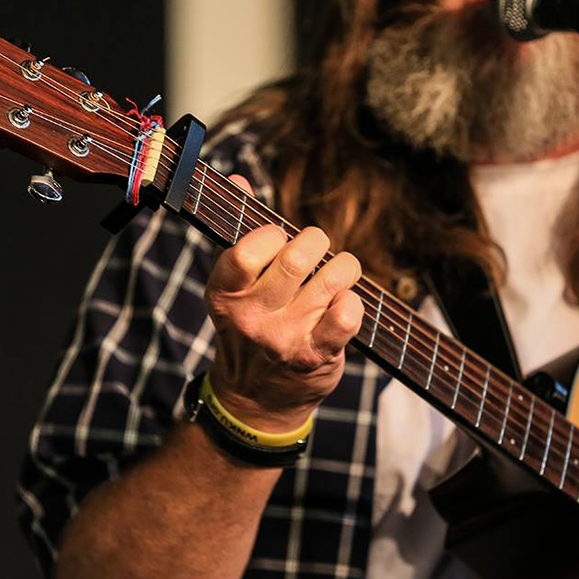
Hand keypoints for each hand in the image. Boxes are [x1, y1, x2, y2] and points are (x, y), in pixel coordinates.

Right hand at [203, 175, 363, 433]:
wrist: (255, 400)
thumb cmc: (250, 327)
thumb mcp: (234, 286)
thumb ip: (239, 231)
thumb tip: (238, 178)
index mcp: (224, 295)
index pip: (247, 249)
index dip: (271, 235)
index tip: (278, 240)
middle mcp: (251, 318)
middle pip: (297, 256)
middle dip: (316, 241)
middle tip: (317, 249)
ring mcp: (284, 340)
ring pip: (332, 277)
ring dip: (343, 267)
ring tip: (338, 272)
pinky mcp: (317, 357)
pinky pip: (349, 312)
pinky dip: (354, 300)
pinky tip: (344, 303)